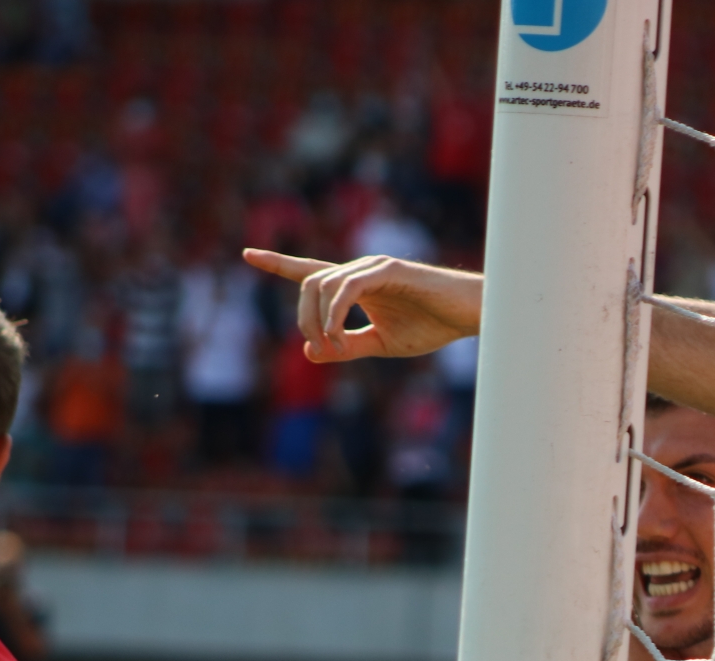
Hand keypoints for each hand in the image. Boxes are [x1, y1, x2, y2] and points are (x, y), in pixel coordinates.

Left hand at [243, 249, 481, 361]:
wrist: (467, 316)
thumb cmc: (432, 326)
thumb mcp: (382, 344)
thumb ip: (346, 346)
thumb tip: (308, 351)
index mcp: (356, 285)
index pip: (310, 271)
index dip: (278, 264)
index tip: (248, 255)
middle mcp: (359, 270)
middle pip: (309, 283)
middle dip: (303, 319)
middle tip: (321, 350)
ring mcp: (372, 267)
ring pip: (322, 285)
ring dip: (318, 321)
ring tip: (333, 348)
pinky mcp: (387, 270)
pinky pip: (346, 287)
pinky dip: (335, 312)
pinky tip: (337, 333)